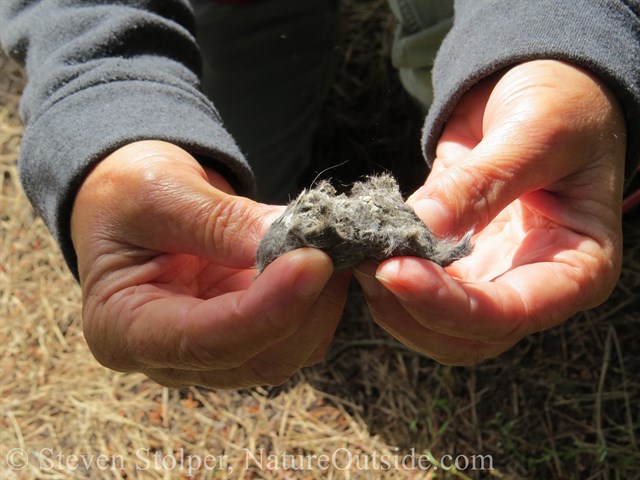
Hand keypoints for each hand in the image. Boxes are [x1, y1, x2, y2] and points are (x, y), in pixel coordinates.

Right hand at [71, 141, 348, 387]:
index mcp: (126, 330)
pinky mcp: (249, 333)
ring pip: (290, 352)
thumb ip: (218, 221)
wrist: (132, 203)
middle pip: (259, 358)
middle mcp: (173, 357)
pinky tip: (322, 257)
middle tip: (334, 244)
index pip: (205, 341)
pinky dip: (321, 298)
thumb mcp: (157, 193)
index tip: (314, 262)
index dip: (267, 309)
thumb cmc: (127, 196)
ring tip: (332, 244)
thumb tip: (289, 239)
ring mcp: (217, 350)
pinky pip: (300, 332)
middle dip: (306, 306)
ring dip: (322, 302)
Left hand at [355, 60, 625, 364]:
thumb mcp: (536, 132)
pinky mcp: (455, 264)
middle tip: (367, 262)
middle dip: (410, 309)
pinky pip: (415, 292)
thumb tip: (420, 227)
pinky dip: (384, 279)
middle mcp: (533, 286)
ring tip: (360, 253)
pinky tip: (365, 247)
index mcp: (577, 268)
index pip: (510, 314)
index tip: (393, 272)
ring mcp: (490, 279)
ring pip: (433, 327)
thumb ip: (482, 182)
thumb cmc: (563, 104)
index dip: (447, 304)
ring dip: (390, 302)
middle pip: (466, 336)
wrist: (541, 90)